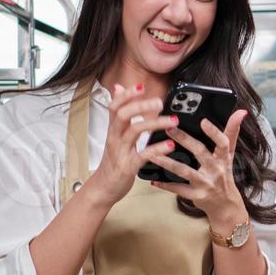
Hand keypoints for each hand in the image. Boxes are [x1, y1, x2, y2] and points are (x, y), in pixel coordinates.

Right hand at [89, 84, 176, 203]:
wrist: (103, 188)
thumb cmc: (112, 161)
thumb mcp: (114, 135)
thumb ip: (119, 113)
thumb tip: (117, 88)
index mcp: (113, 130)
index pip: (115, 106)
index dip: (126, 95)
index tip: (141, 86)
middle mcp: (115, 138)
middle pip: (123, 115)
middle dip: (141, 106)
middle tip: (160, 102)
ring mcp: (120, 152)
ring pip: (134, 131)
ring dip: (154, 124)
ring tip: (172, 121)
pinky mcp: (128, 167)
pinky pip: (142, 155)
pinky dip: (157, 149)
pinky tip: (170, 145)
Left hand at [145, 108, 250, 228]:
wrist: (226, 206)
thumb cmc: (225, 176)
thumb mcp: (229, 154)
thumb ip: (232, 132)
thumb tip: (241, 112)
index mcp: (223, 158)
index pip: (223, 142)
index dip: (214, 132)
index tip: (203, 121)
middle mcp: (216, 170)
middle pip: (200, 152)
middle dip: (184, 140)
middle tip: (168, 128)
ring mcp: (205, 184)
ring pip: (185, 171)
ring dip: (168, 163)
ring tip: (153, 155)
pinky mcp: (196, 196)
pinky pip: (179, 189)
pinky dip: (166, 185)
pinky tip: (154, 180)